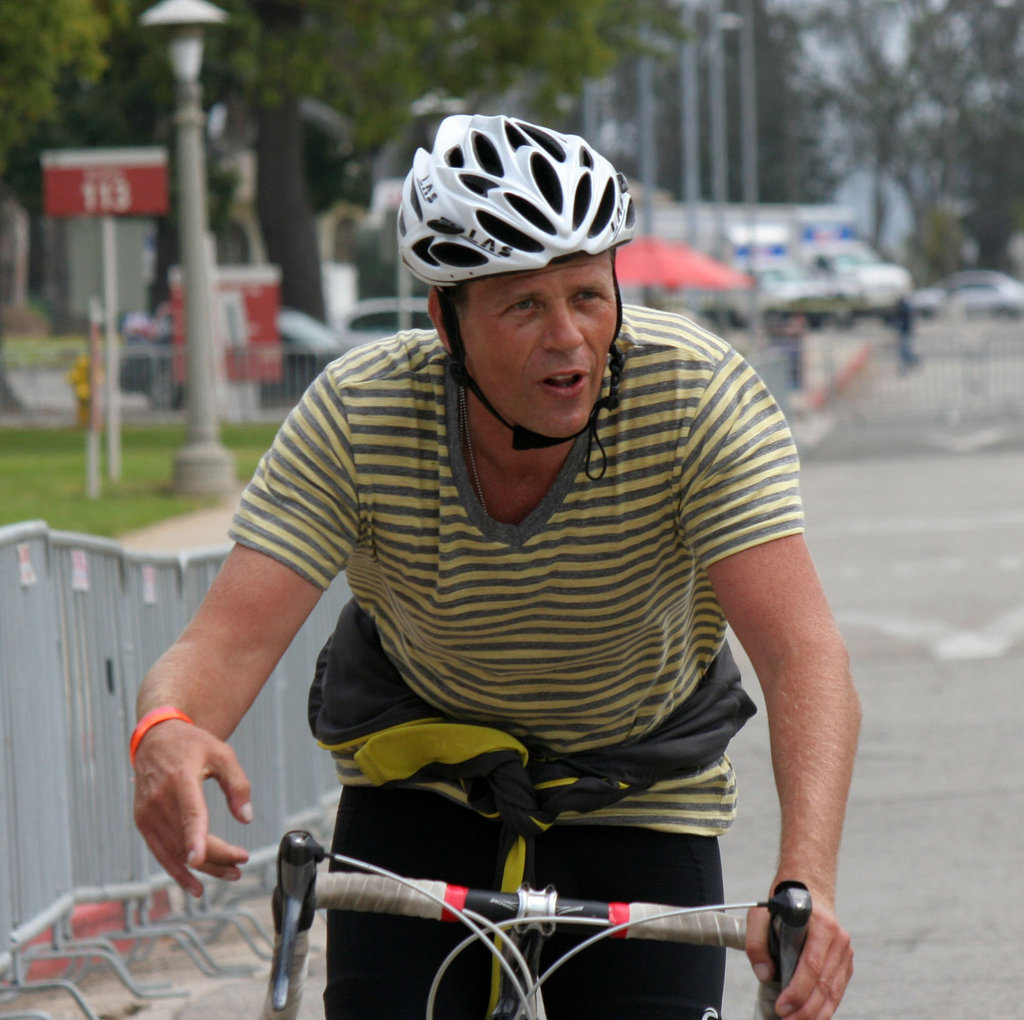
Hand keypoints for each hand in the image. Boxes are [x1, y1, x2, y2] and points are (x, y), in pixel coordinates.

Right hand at [132, 719, 252, 896]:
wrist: (157, 740)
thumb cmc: (193, 746)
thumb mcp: (223, 754)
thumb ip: (237, 784)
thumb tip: (246, 818)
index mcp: (180, 779)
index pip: (189, 812)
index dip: (195, 837)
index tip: (200, 860)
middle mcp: (159, 799)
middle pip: (187, 838)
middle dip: (217, 857)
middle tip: (242, 863)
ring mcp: (147, 814)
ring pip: (175, 851)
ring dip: (204, 868)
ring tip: (231, 873)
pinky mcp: (142, 823)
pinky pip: (161, 853)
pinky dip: (177, 872)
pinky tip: (196, 885)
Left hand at [746, 895, 852, 1018]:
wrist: (808, 887)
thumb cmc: (784, 902)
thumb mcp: (761, 913)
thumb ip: (756, 942)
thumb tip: (764, 975)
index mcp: (821, 926)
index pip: (812, 966)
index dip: (798, 991)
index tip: (782, 1006)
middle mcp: (839, 940)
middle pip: (825, 984)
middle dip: (805, 1009)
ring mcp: (845, 952)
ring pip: (834, 992)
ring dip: (817, 1014)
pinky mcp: (845, 962)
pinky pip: (837, 990)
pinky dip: (826, 1007)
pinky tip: (812, 1016)